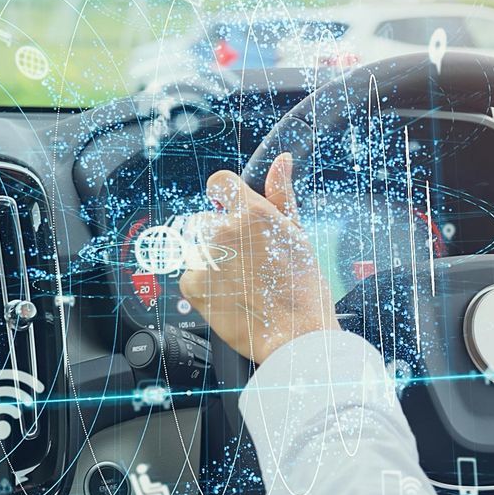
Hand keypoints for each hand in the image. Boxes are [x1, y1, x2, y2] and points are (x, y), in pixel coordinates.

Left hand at [180, 154, 337, 362]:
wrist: (295, 334)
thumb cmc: (303, 287)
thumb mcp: (297, 234)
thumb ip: (282, 194)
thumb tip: (281, 160)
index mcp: (253, 212)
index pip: (219, 183)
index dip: (224, 197)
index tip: (230, 211)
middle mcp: (225, 230)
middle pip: (205, 220)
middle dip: (220, 237)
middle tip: (246, 263)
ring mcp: (206, 258)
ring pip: (197, 249)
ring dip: (212, 262)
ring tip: (240, 284)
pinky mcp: (193, 284)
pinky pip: (190, 276)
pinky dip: (205, 287)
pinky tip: (229, 297)